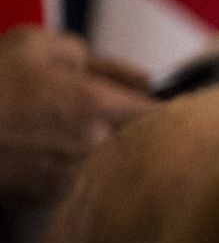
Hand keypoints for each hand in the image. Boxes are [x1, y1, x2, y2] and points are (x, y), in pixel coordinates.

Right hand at [0, 25, 153, 204]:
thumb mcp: (32, 43)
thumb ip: (86, 54)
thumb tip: (123, 73)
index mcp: (94, 106)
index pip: (159, 112)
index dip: (162, 107)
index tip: (164, 104)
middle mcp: (91, 147)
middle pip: (134, 140)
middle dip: (122, 126)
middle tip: (85, 114)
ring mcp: (71, 177)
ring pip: (103, 161)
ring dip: (91, 147)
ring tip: (45, 128)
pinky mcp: (49, 199)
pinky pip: (75, 179)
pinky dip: (65, 165)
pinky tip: (34, 148)